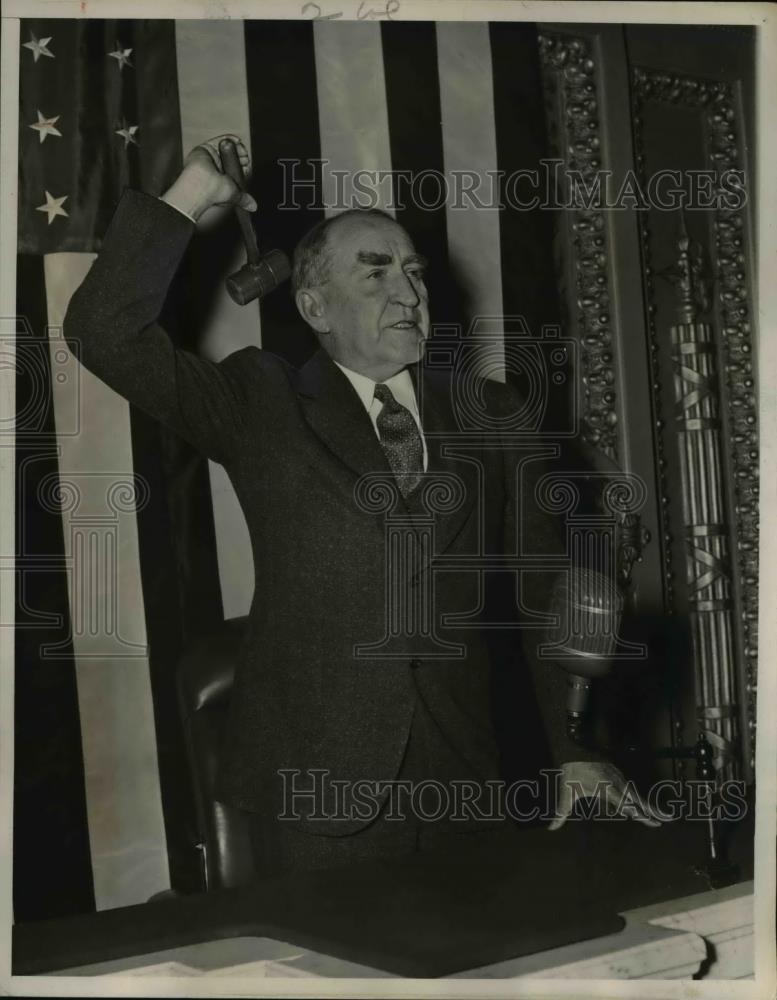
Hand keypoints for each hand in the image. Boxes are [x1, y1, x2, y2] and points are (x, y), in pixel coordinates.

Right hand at [161, 133, 256, 222]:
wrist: (201, 184)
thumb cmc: (215, 193)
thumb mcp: (235, 196)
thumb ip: (244, 199)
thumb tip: (253, 207)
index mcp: (223, 180)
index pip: (237, 168)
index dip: (244, 164)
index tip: (247, 163)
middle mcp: (216, 169)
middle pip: (232, 156)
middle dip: (241, 154)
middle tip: (244, 156)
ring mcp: (211, 158)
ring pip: (227, 148)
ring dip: (236, 147)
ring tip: (241, 149)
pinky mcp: (205, 149)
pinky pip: (219, 140)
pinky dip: (229, 139)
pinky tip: (237, 141)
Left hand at [548, 760, 662, 829]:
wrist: (572, 752)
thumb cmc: (569, 775)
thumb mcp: (565, 794)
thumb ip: (561, 813)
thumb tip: (551, 828)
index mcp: (603, 788)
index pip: (623, 802)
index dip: (636, 812)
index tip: (648, 820)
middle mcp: (614, 782)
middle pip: (635, 798)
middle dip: (650, 810)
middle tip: (665, 820)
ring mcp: (617, 777)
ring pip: (635, 793)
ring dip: (648, 805)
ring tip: (662, 816)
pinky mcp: (617, 774)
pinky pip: (630, 787)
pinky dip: (640, 798)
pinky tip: (646, 807)